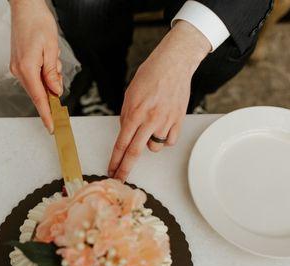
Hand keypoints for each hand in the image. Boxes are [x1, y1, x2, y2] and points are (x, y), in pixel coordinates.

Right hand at [9, 0, 62, 132]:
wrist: (25, 8)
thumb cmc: (37, 23)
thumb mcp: (51, 48)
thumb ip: (52, 73)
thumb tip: (55, 91)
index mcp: (27, 68)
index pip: (39, 98)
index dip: (46, 114)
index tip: (52, 127)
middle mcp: (18, 70)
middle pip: (38, 92)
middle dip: (51, 88)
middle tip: (55, 64)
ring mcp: (16, 68)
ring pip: (37, 83)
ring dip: (48, 76)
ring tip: (51, 52)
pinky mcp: (18, 64)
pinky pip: (34, 76)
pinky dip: (43, 72)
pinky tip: (46, 55)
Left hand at [108, 21, 210, 181]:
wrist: (174, 64)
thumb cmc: (150, 75)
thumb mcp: (130, 95)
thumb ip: (126, 116)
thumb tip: (126, 133)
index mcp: (135, 113)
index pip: (121, 143)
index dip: (115, 160)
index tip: (111, 170)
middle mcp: (150, 120)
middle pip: (135, 152)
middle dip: (125, 168)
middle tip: (120, 177)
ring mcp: (166, 122)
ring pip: (154, 147)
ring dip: (149, 144)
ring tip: (150, 128)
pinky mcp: (179, 121)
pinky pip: (170, 141)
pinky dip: (165, 138)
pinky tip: (162, 128)